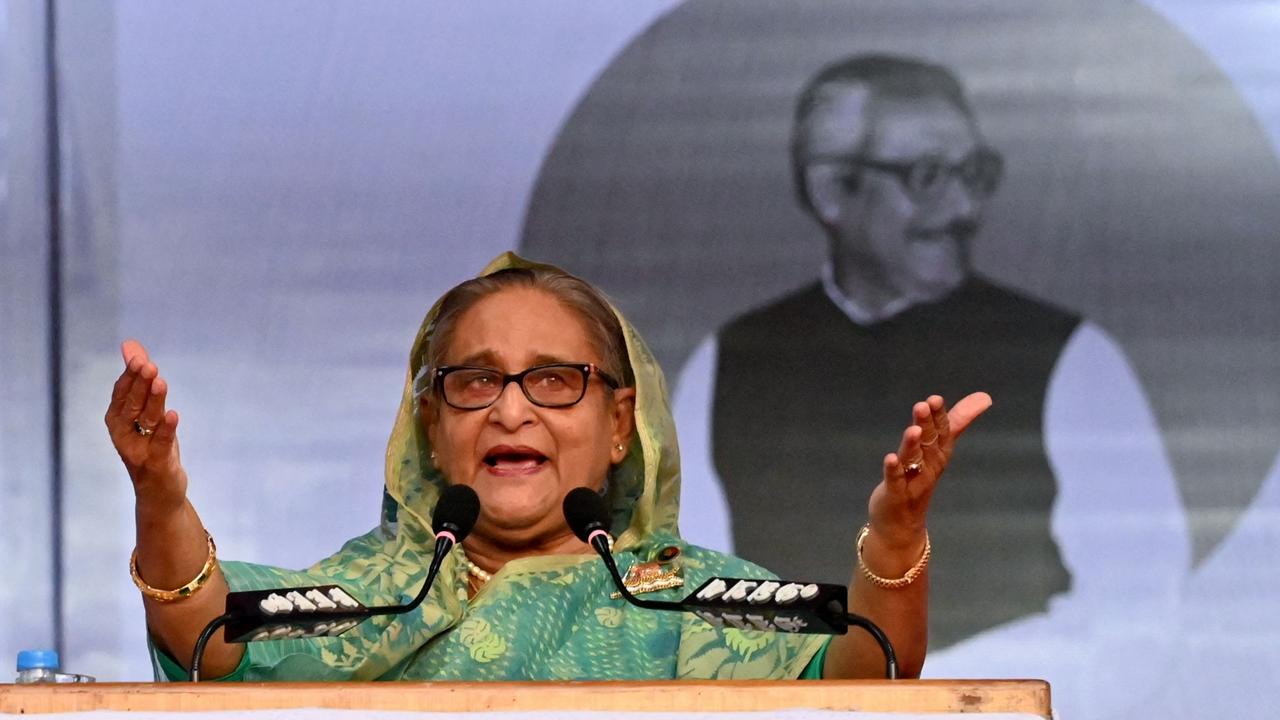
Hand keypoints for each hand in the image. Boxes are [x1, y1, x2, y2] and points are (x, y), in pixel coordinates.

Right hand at [104, 340, 187, 512]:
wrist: (159, 491)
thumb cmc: (152, 445)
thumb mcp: (147, 411)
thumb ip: (140, 379)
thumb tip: (131, 344)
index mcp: (117, 420)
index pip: (122, 393)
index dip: (130, 375)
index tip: (139, 357)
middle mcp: (122, 435)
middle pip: (132, 405)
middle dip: (140, 384)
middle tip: (149, 365)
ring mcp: (138, 450)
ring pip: (146, 421)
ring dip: (154, 401)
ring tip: (160, 382)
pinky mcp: (156, 464)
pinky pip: (161, 444)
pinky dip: (167, 430)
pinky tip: (173, 414)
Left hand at [866, 392, 991, 549]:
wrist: (902, 525)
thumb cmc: (919, 479)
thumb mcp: (937, 449)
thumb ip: (956, 423)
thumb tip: (984, 397)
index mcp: (938, 455)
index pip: (942, 433)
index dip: (939, 417)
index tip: (936, 399)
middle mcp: (928, 467)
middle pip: (929, 443)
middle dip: (927, 424)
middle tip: (924, 405)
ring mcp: (913, 482)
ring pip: (914, 460)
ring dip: (913, 445)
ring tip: (914, 429)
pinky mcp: (895, 494)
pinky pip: (895, 481)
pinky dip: (893, 470)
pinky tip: (890, 458)